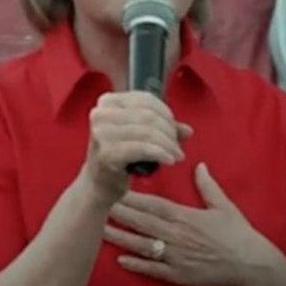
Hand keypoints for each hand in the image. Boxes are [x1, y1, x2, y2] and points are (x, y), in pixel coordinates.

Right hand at [80, 91, 192, 205]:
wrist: (97, 186)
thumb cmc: (118, 159)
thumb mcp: (138, 137)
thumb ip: (161, 129)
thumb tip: (188, 130)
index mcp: (106, 103)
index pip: (144, 99)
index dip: (165, 112)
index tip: (174, 127)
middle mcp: (100, 114)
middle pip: (147, 115)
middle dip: (169, 131)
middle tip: (177, 146)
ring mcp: (101, 133)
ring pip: (148, 132)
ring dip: (168, 144)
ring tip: (176, 155)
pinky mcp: (107, 153)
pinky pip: (143, 149)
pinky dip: (160, 153)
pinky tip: (169, 161)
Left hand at [103, 162, 282, 285]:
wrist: (251, 266)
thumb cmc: (239, 235)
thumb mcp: (224, 206)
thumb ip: (208, 186)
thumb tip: (199, 165)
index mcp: (185, 216)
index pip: (153, 204)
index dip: (132, 198)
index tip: (115, 189)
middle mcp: (176, 235)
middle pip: (141, 222)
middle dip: (119, 213)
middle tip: (98, 205)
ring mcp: (175, 256)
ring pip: (142, 245)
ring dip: (121, 238)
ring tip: (101, 230)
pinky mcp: (178, 275)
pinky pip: (153, 270)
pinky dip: (136, 265)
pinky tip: (120, 260)